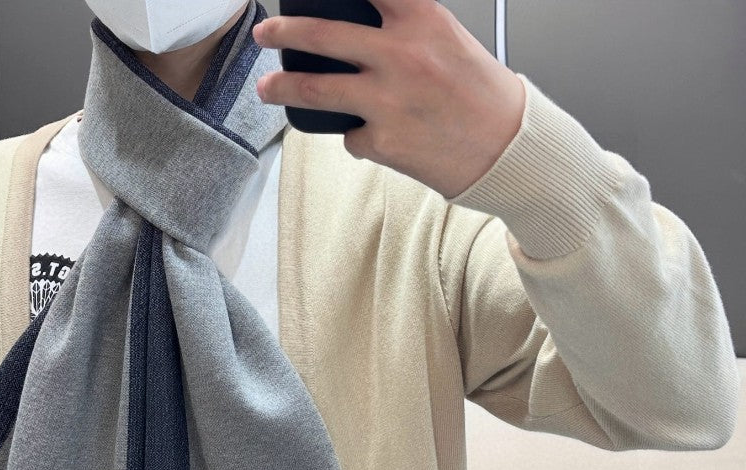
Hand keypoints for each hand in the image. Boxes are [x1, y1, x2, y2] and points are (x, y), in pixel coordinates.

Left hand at [252, 0, 525, 198]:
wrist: (505, 147)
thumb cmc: (480, 94)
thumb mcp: (446, 39)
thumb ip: (402, 29)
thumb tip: (357, 32)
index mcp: (420, 19)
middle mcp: (399, 54)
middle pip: (321, 35)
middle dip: (284, 31)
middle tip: (266, 32)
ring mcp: (385, 99)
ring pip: (315, 88)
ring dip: (283, 87)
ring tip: (266, 88)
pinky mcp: (380, 141)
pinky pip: (350, 135)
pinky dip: (357, 135)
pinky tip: (380, 135)